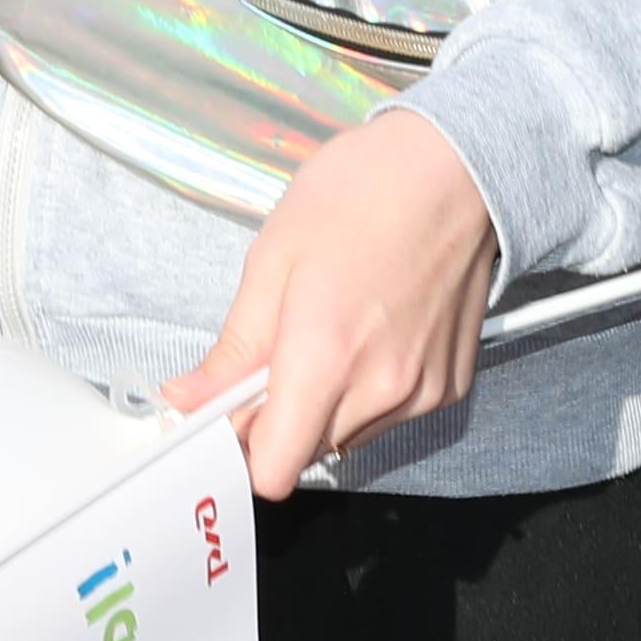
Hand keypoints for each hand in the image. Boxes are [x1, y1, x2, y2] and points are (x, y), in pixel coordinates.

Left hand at [161, 113, 500, 499]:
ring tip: (330, 328)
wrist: (452, 170)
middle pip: (305, 451)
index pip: (274, 470)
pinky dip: (368, 390)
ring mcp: (422, 393)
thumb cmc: (359, 196)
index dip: (241, 448)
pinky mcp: (450, 388)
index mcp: (325, 358)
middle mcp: (381, 390)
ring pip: (346, 435)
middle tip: (275, 350)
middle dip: (278, 415)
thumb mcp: (271, 260)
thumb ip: (232, 348)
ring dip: (325, 403)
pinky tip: (369, 332)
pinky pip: (389, 415)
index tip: (227, 414)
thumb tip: (188, 398)